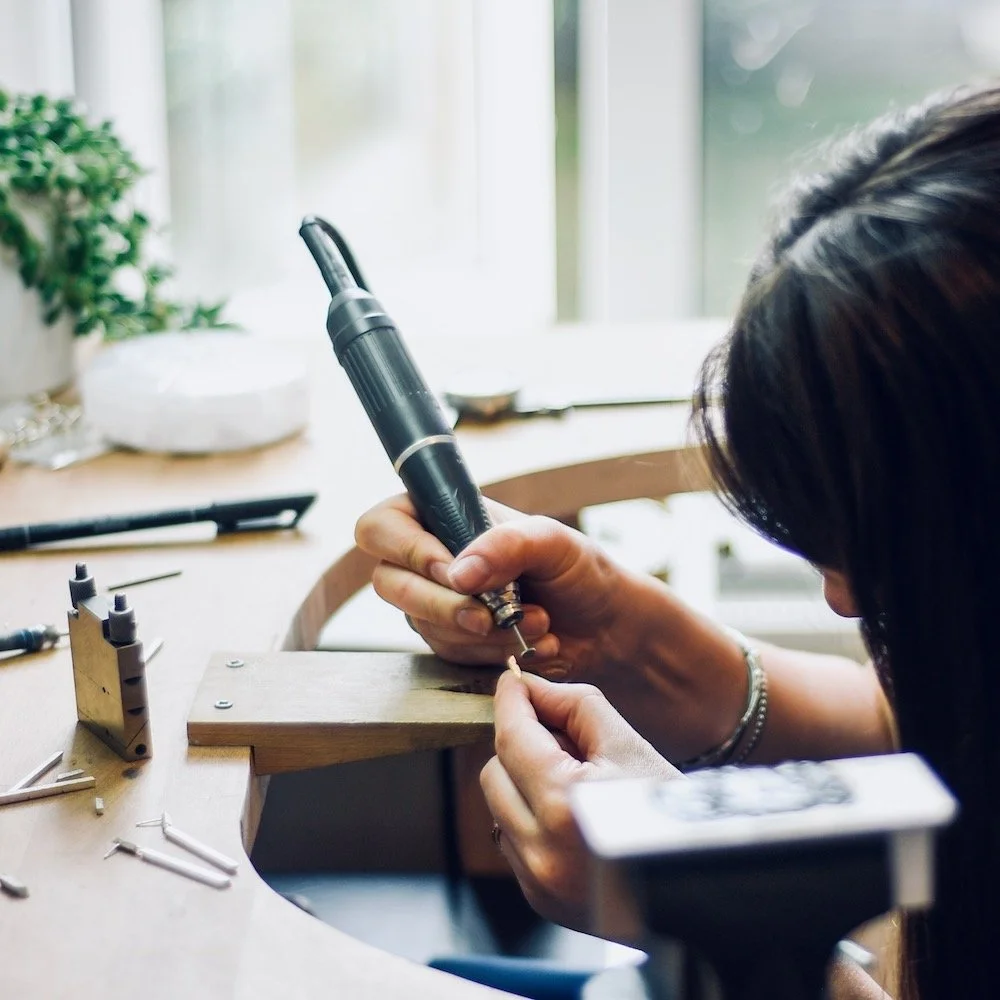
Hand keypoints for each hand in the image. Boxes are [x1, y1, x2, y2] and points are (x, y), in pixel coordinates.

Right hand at [355, 493, 750, 757]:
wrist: (609, 630)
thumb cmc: (584, 573)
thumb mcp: (555, 542)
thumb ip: (507, 544)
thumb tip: (458, 572)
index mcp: (447, 516)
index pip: (384, 525)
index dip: (406, 549)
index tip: (453, 570)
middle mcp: (433, 558)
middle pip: (389, 582)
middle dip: (441, 604)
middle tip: (487, 613)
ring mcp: (438, 602)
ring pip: (419, 624)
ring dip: (476, 632)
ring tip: (533, 622)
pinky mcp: (453, 642)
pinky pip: (446, 655)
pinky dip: (488, 653)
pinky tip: (528, 642)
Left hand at [481, 671, 678, 933]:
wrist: (705, 886)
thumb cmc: (674, 811)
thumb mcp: (628, 744)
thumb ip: (573, 705)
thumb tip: (528, 688)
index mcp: (564, 806)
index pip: (511, 737)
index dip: (509, 702)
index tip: (511, 681)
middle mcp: (541, 851)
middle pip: (495, 771)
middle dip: (523, 748)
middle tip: (569, 744)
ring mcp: (538, 882)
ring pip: (499, 806)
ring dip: (525, 785)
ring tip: (579, 788)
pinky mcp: (541, 900)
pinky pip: (514, 840)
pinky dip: (534, 821)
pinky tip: (578, 822)